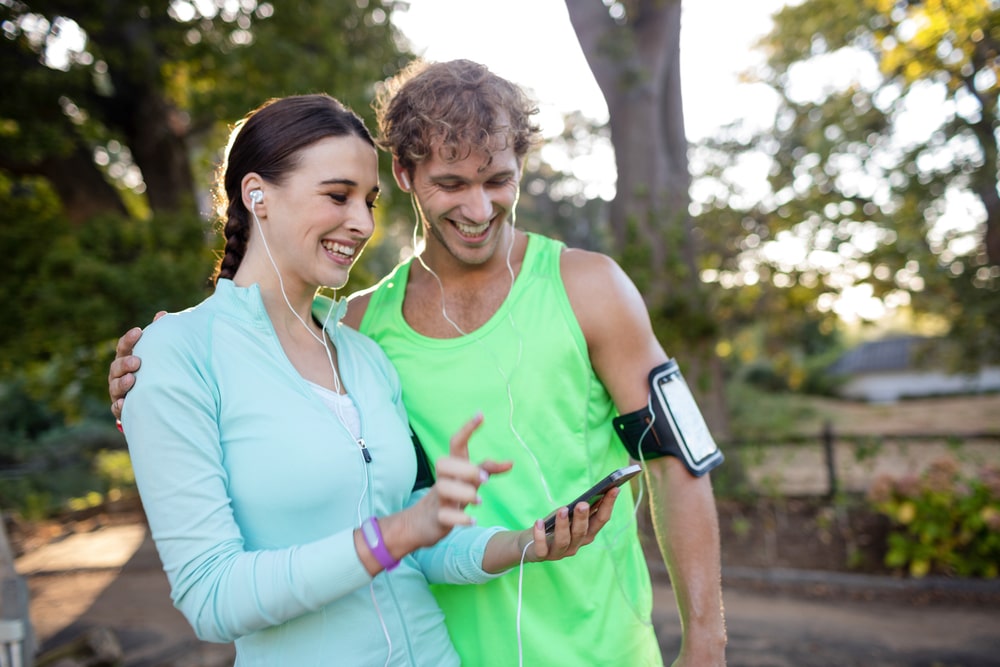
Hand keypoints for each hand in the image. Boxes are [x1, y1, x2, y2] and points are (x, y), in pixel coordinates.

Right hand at [108, 311, 164, 418]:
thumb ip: (157, 335)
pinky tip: (125, 403)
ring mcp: (118, 392)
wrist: (153, 399)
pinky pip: (117, 408)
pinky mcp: (122, 408)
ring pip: (114, 386)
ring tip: (131, 380)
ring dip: (122, 383)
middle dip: (125, 363)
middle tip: (137, 361)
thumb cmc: (153, 371)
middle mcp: (119, 375)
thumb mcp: (155, 354)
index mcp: (126, 359)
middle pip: (116, 367)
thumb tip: (161, 314)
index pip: (123, 347)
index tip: (139, 332)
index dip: (129, 339)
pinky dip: (120, 406)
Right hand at [408, 413, 512, 546]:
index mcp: (451, 469)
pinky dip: (460, 518)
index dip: (467, 429)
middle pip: (443, 463)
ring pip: (443, 488)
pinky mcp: (437, 518)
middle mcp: (442, 480)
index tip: (481, 415)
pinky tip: (473, 521)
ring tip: (480, 502)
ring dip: (465, 493)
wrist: (419, 524)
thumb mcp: (466, 483)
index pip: (455, 444)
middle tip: (485, 479)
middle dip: (465, 468)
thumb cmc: (448, 499)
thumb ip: (485, 471)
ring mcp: (438, 499)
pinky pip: (444, 515)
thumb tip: (511, 462)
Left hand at [523, 486, 620, 562]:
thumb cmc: (553, 525)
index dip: (608, 505)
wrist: (530, 543)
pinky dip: (540, 535)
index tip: (614, 489)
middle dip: (583, 518)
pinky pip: (542, 548)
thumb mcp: (567, 515)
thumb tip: (593, 494)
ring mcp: (559, 552)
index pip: (601, 520)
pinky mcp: (542, 555)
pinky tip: (539, 522)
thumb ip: (578, 509)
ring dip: (563, 525)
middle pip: (582, 532)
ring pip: (564, 541)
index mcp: (586, 534)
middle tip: (583, 503)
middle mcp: (576, 545)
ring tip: (562, 510)